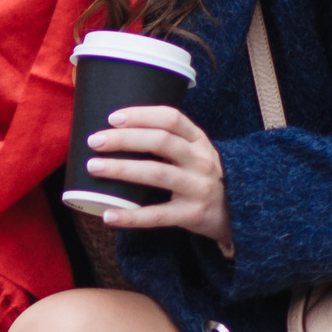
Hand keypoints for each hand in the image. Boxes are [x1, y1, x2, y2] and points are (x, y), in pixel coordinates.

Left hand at [85, 105, 234, 250]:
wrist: (237, 215)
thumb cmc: (202, 178)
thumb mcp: (195, 154)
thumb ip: (169, 142)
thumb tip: (116, 133)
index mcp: (199, 141)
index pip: (171, 118)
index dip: (141, 115)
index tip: (112, 118)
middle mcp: (201, 160)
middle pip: (161, 141)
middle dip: (124, 138)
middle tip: (94, 141)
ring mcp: (199, 187)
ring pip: (157, 173)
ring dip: (122, 169)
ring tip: (93, 168)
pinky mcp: (193, 214)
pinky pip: (157, 216)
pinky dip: (130, 216)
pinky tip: (108, 215)